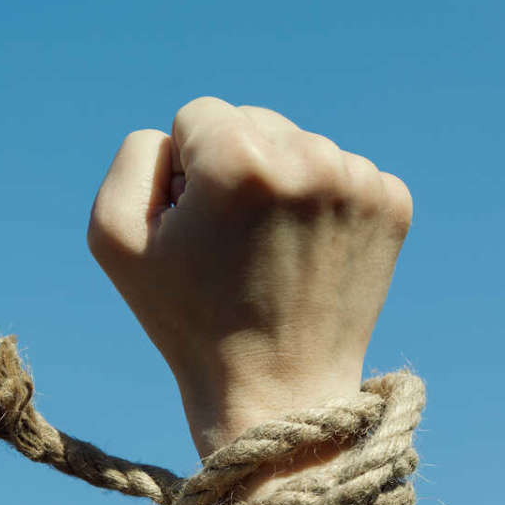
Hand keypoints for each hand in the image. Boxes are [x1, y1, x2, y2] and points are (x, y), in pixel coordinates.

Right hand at [87, 97, 411, 455]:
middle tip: (229, 244)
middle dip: (232, 170)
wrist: (273, 389)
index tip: (194, 228)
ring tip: (267, 253)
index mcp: (239, 158)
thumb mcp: (113, 237)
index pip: (196, 115)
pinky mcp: (391, 204)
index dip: (182, 173)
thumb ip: (133, 157)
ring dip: (277, 186)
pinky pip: (338, 173)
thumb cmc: (185, 317)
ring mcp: (358, 180)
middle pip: (252, 121)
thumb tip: (181, 136)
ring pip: (297, 146)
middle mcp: (308, 156)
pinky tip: (303, 255)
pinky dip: (317, 205)